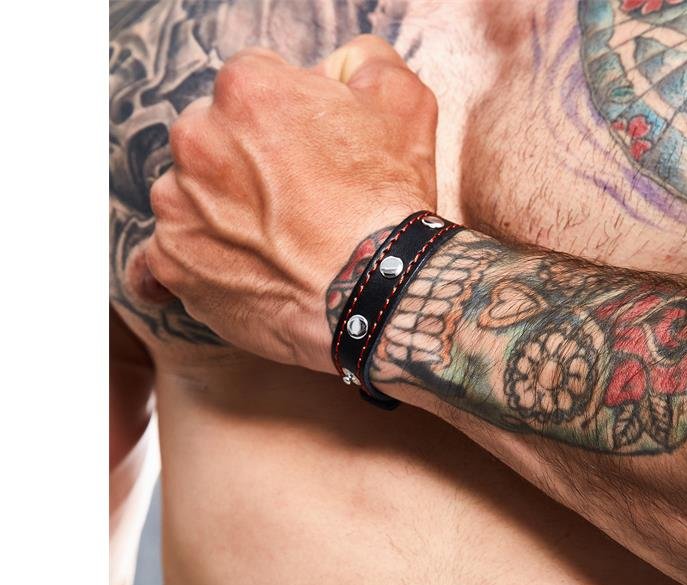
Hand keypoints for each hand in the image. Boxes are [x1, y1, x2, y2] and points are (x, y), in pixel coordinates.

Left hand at [145, 35, 437, 372]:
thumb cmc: (387, 206)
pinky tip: (214, 266)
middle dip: (245, 161)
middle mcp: (197, 141)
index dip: (286, 119)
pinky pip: (159, 259)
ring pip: (188, 195)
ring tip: (272, 243)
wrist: (377, 295)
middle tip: (293, 200)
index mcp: (245, 92)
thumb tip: (336, 66)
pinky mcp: (172, 265)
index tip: (307, 154)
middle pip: (212, 138)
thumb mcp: (403, 102)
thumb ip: (360, 61)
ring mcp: (178, 208)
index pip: (251, 88)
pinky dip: (186, 262)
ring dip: (218, 210)